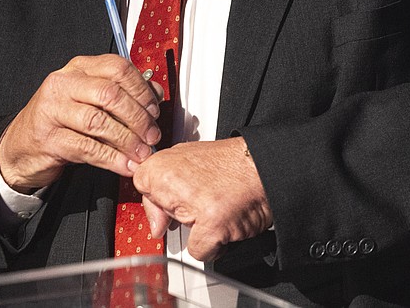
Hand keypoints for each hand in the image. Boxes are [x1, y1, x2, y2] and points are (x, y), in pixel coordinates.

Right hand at [0, 55, 162, 191]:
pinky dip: (111, 158)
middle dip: (138, 117)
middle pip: (110, 94)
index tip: (154, 109)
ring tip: (142, 153)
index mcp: (79, 68)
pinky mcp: (49, 138)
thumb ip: (123, 92)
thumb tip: (155, 93)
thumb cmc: (62, 120)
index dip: (141, 89)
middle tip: (152, 135)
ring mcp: (53, 109)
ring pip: (99, 121)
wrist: (22, 146)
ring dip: (127, 140)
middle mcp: (64, 83)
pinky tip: (125, 165)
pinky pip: (87, 148)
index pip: (117, 67)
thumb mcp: (92, 100)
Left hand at [131, 137, 272, 261]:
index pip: (141, 185)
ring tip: (219, 206)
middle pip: (160, 214)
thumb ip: (166, 183)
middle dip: (181, 213)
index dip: (158, 197)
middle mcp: (173, 181)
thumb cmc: (235, 164)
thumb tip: (155, 223)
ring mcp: (192, 206)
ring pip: (181, 233)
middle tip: (204, 198)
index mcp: (165, 162)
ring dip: (198, 227)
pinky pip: (199, 251)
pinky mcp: (211, 226)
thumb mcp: (192, 160)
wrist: (268, 166)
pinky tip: (226, 223)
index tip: (173, 197)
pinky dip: (214, 245)